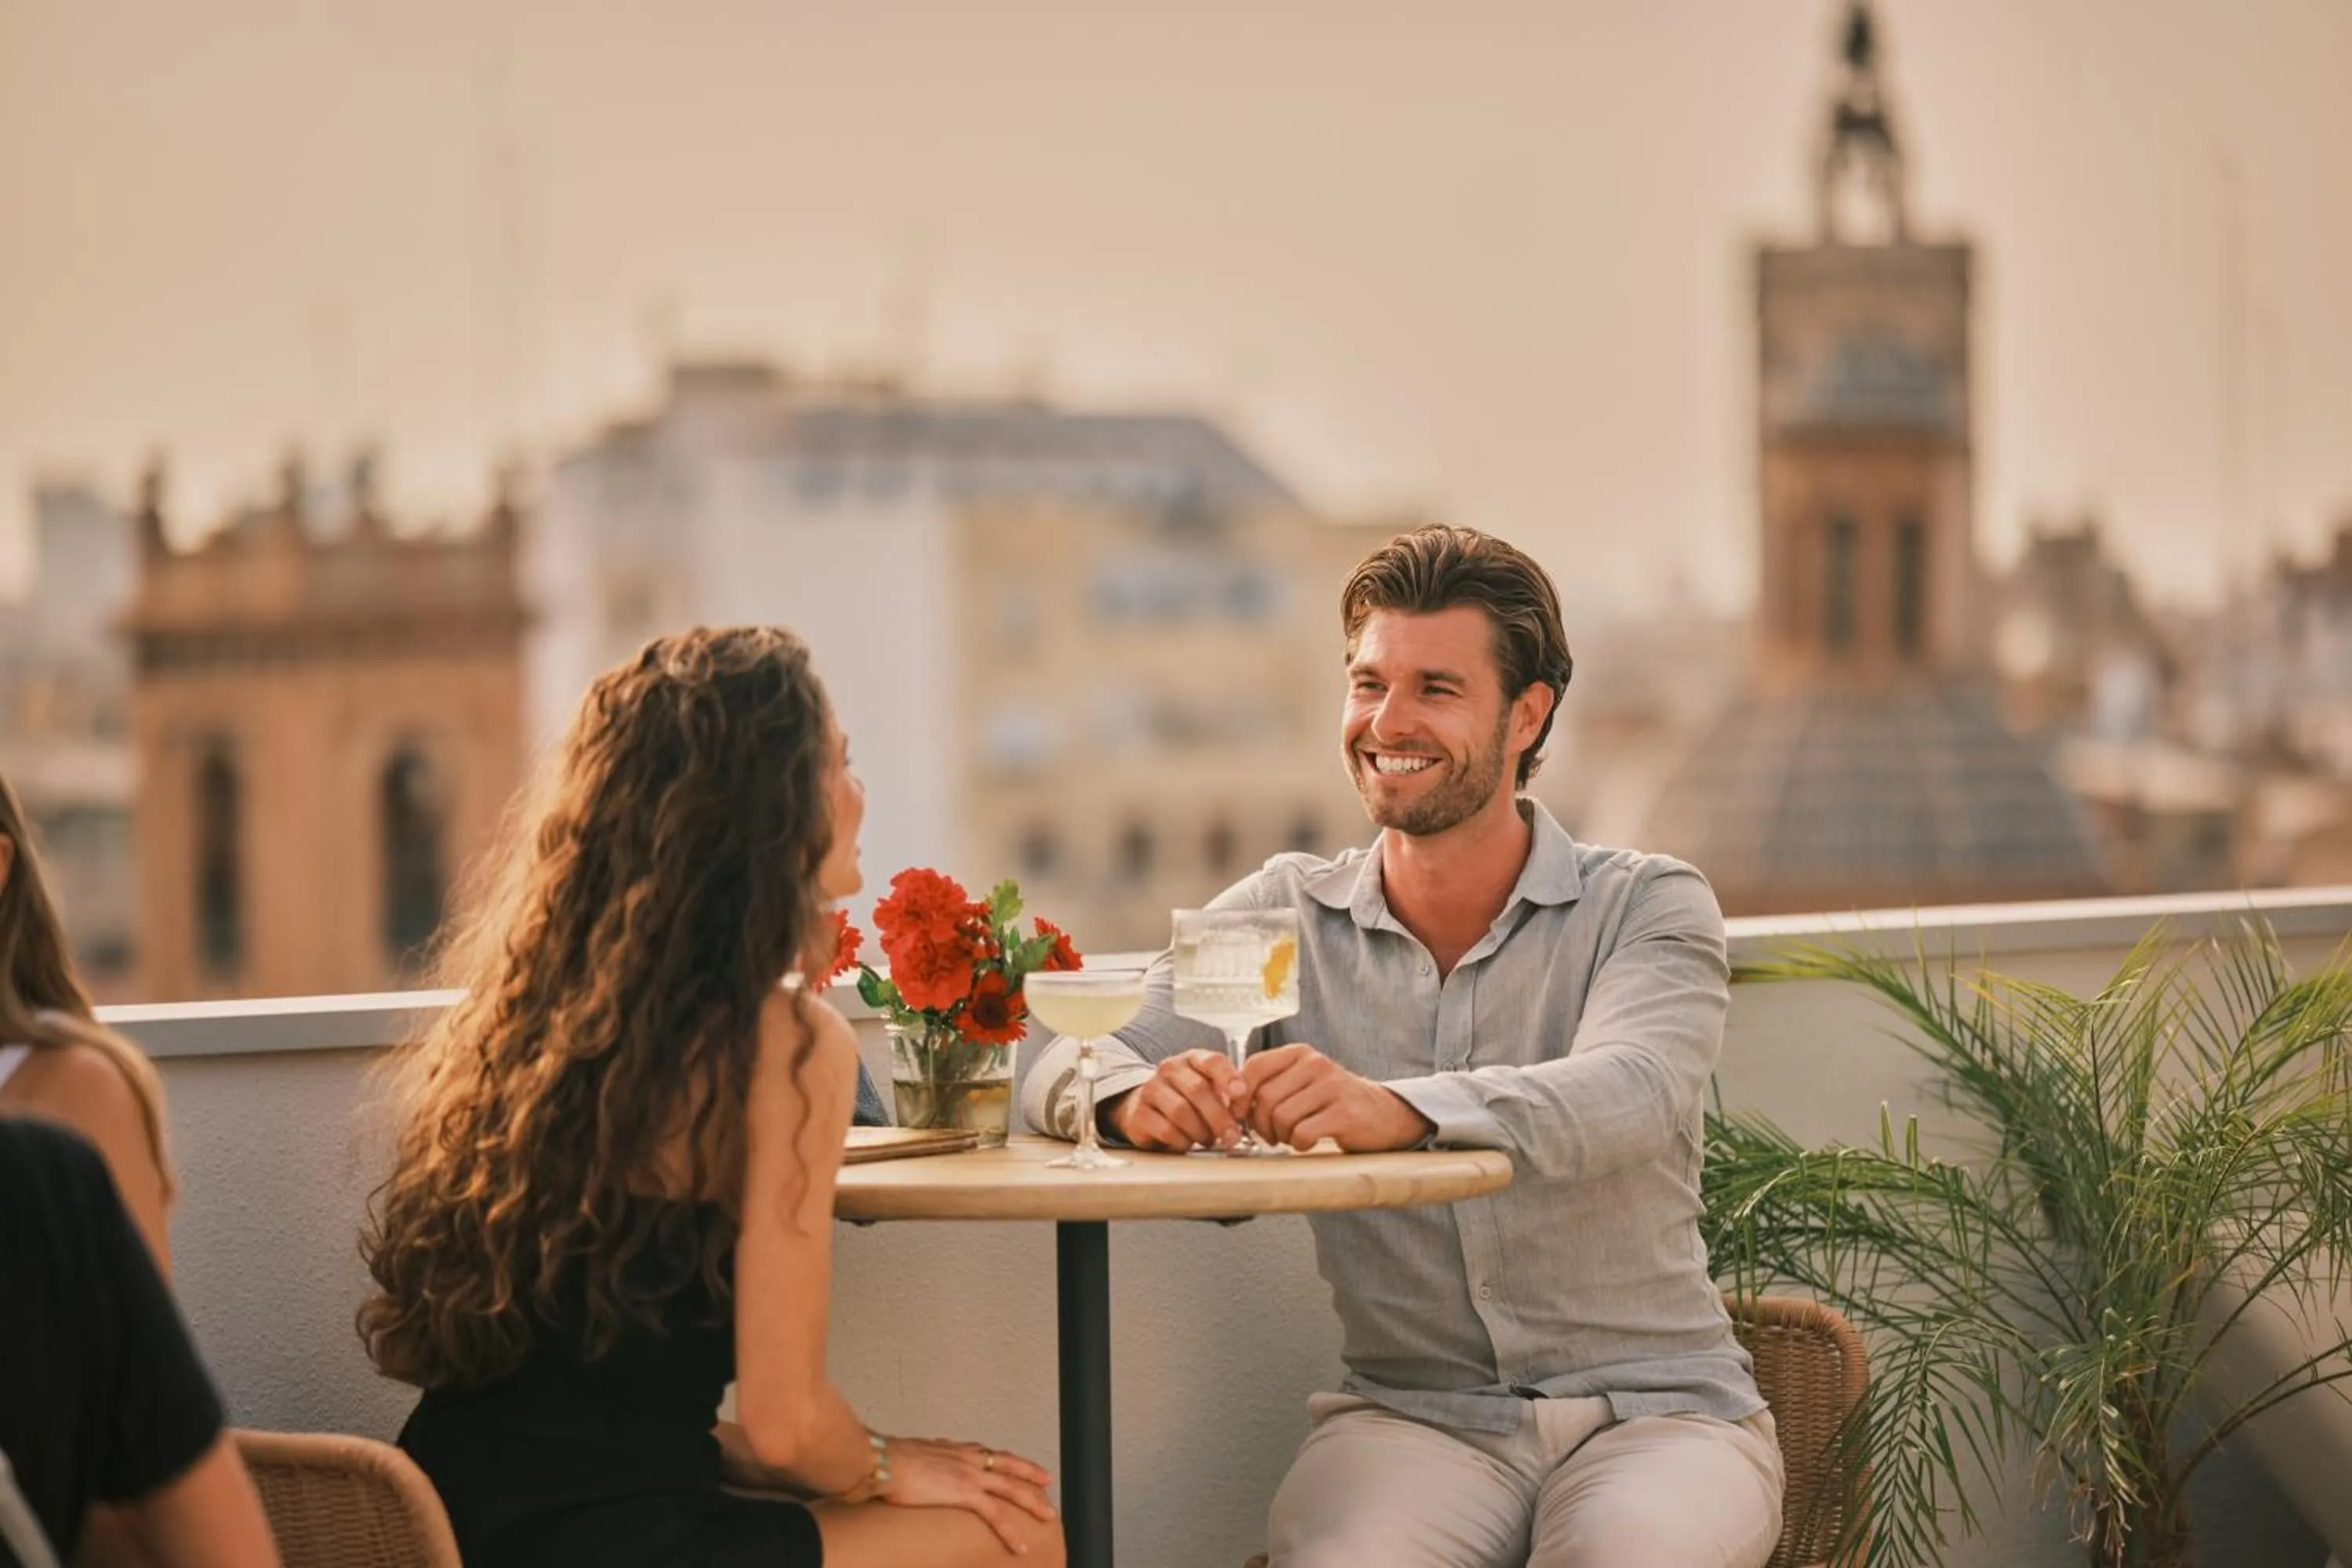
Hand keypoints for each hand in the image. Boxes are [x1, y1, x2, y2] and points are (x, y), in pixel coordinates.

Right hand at [877, 1436, 1056, 1552]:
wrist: (882, 1461)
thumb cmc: (887, 1460)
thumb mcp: (910, 1454)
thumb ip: (920, 1458)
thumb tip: (915, 1461)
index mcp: (954, 1450)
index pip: (987, 1453)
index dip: (1005, 1459)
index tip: (1015, 1463)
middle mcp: (967, 1457)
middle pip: (1008, 1464)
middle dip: (1029, 1473)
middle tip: (1046, 1480)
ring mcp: (969, 1474)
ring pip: (1011, 1489)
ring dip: (1032, 1503)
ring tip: (1047, 1515)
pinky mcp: (965, 1492)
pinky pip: (996, 1515)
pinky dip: (1010, 1531)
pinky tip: (1020, 1546)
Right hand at [1108, 1048, 1249, 1151]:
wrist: (1147, 1109)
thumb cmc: (1188, 1100)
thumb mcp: (1210, 1090)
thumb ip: (1229, 1095)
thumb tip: (1245, 1109)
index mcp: (1192, 1059)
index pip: (1212, 1060)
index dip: (1228, 1076)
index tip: (1241, 1093)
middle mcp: (1169, 1069)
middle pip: (1198, 1090)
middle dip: (1219, 1117)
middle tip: (1232, 1136)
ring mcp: (1151, 1089)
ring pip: (1181, 1112)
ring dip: (1201, 1131)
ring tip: (1208, 1139)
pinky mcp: (1139, 1114)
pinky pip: (1166, 1130)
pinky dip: (1183, 1141)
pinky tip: (1187, 1142)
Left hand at [1240, 1044, 1434, 1151]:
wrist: (1384, 1115)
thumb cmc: (1333, 1102)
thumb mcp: (1303, 1082)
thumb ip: (1271, 1084)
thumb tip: (1232, 1101)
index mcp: (1300, 1054)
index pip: (1254, 1067)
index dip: (1241, 1096)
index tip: (1243, 1115)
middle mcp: (1316, 1064)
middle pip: (1266, 1098)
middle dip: (1261, 1124)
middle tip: (1271, 1135)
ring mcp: (1332, 1087)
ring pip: (1282, 1117)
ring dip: (1281, 1136)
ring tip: (1292, 1137)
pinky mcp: (1345, 1112)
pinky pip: (1303, 1133)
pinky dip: (1299, 1144)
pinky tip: (1308, 1142)